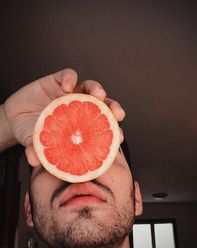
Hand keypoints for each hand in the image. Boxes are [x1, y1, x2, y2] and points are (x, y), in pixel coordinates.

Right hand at [2, 68, 124, 165]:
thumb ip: (38, 151)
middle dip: (113, 107)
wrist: (15, 118)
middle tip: (118, 114)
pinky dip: (70, 78)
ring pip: (90, 87)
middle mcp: (80, 108)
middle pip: (104, 105)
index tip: (119, 138)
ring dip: (96, 89)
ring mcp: (70, 94)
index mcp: (81, 125)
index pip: (103, 127)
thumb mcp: (37, 143)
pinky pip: (68, 75)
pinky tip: (67, 86)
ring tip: (97, 95)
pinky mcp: (58, 81)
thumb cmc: (33, 133)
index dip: (113, 132)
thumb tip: (34, 161)